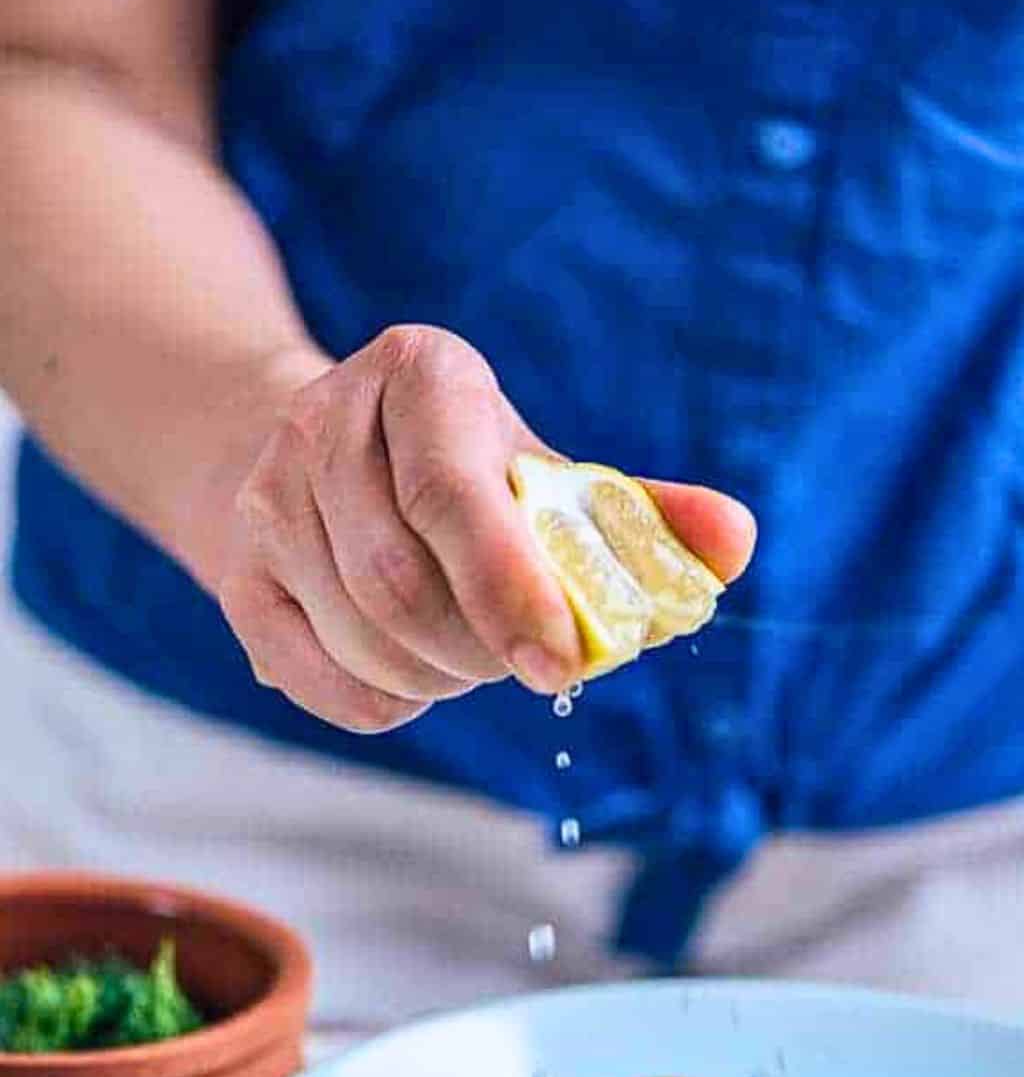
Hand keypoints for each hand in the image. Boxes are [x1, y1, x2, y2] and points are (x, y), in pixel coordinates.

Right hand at [213, 325, 755, 731]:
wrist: (321, 450)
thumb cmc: (461, 467)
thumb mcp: (546, 469)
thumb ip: (638, 511)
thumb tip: (733, 541)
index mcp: (419, 374)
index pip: (451, 494)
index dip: (511, 589)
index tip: (563, 666)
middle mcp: (323, 423)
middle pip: (399, 583)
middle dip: (482, 648)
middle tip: (528, 660)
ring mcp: (266, 501)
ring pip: (361, 635)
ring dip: (441, 677)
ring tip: (476, 656)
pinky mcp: (237, 576)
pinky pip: (320, 680)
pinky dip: (389, 702)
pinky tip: (419, 675)